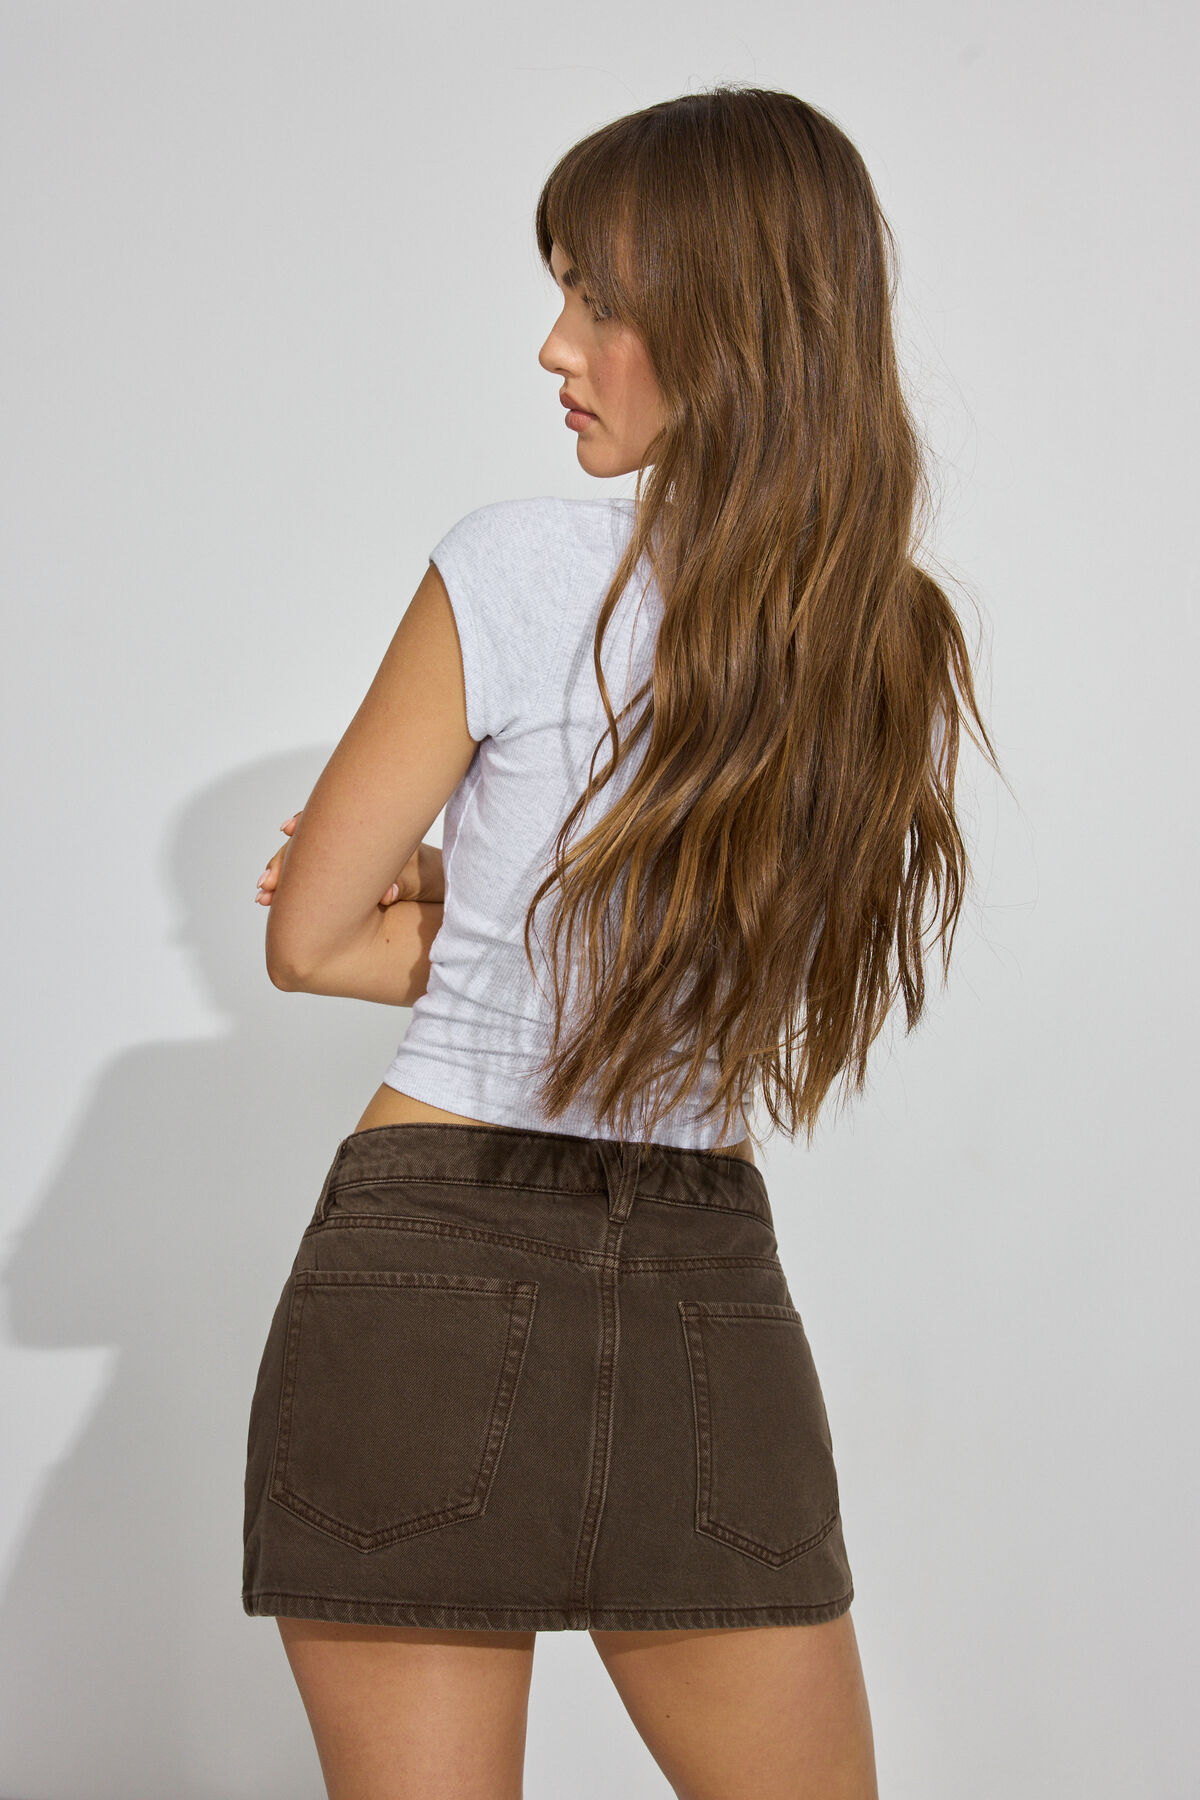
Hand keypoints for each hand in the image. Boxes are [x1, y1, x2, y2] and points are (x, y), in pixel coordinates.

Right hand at [255, 813, 441, 907]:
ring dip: (283, 876)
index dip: (310, 827)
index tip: (288, 829)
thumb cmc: (433, 876)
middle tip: (266, 883)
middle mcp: (350, 840)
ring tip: (262, 893)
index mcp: (370, 832)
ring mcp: (342, 855)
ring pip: (305, 861)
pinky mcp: (338, 872)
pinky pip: (310, 874)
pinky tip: (273, 893)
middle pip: (310, 844)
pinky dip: (292, 886)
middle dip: (285, 861)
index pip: (333, 826)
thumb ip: (405, 882)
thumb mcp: (427, 879)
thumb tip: (387, 894)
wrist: (436, 880)